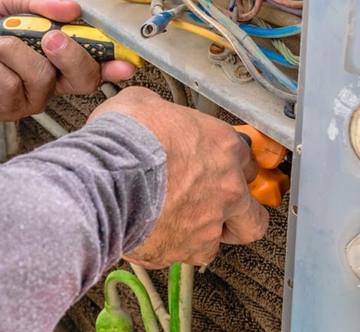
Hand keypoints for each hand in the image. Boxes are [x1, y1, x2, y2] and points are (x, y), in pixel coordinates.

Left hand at [0, 0, 137, 120]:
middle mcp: (49, 79)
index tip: (124, 62)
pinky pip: (9, 87)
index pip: (95, 61)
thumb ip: (37, 2)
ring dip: (14, 52)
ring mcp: (29, 97)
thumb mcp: (3, 2)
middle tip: (49, 36)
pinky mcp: (5, 108)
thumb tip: (70, 8)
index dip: (114, 63)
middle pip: (83, 79)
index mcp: (56, 54)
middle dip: (71, 55)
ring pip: (42, 78)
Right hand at [91, 87, 268, 267]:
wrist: (104, 178)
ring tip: (177, 226)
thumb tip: (148, 113)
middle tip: (223, 212)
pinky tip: (155, 236)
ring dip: (202, 235)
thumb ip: (161, 115)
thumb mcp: (144, 104)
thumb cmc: (124, 139)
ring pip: (219, 241)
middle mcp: (225, 189)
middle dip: (242, 217)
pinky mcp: (183, 250)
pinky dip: (171, 248)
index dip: (232, 167)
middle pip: (254, 216)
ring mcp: (208, 224)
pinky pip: (184, 255)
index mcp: (223, 147)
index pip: (247, 161)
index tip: (222, 170)